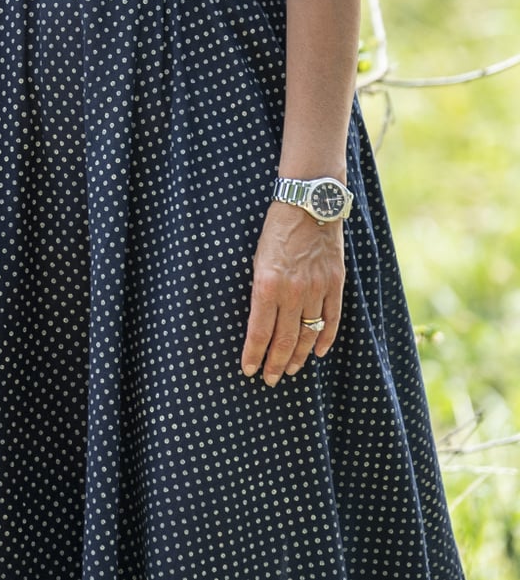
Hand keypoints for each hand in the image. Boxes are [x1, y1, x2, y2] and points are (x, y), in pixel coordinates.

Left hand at [241, 200, 344, 385]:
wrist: (309, 205)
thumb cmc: (275, 230)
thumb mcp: (256, 259)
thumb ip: (260, 290)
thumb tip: (257, 319)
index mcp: (267, 284)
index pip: (260, 331)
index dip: (254, 354)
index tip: (248, 370)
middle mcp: (293, 291)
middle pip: (284, 338)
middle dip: (276, 362)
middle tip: (269, 379)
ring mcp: (317, 289)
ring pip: (308, 333)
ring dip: (298, 355)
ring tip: (289, 370)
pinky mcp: (335, 285)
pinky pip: (332, 319)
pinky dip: (325, 339)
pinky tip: (317, 352)